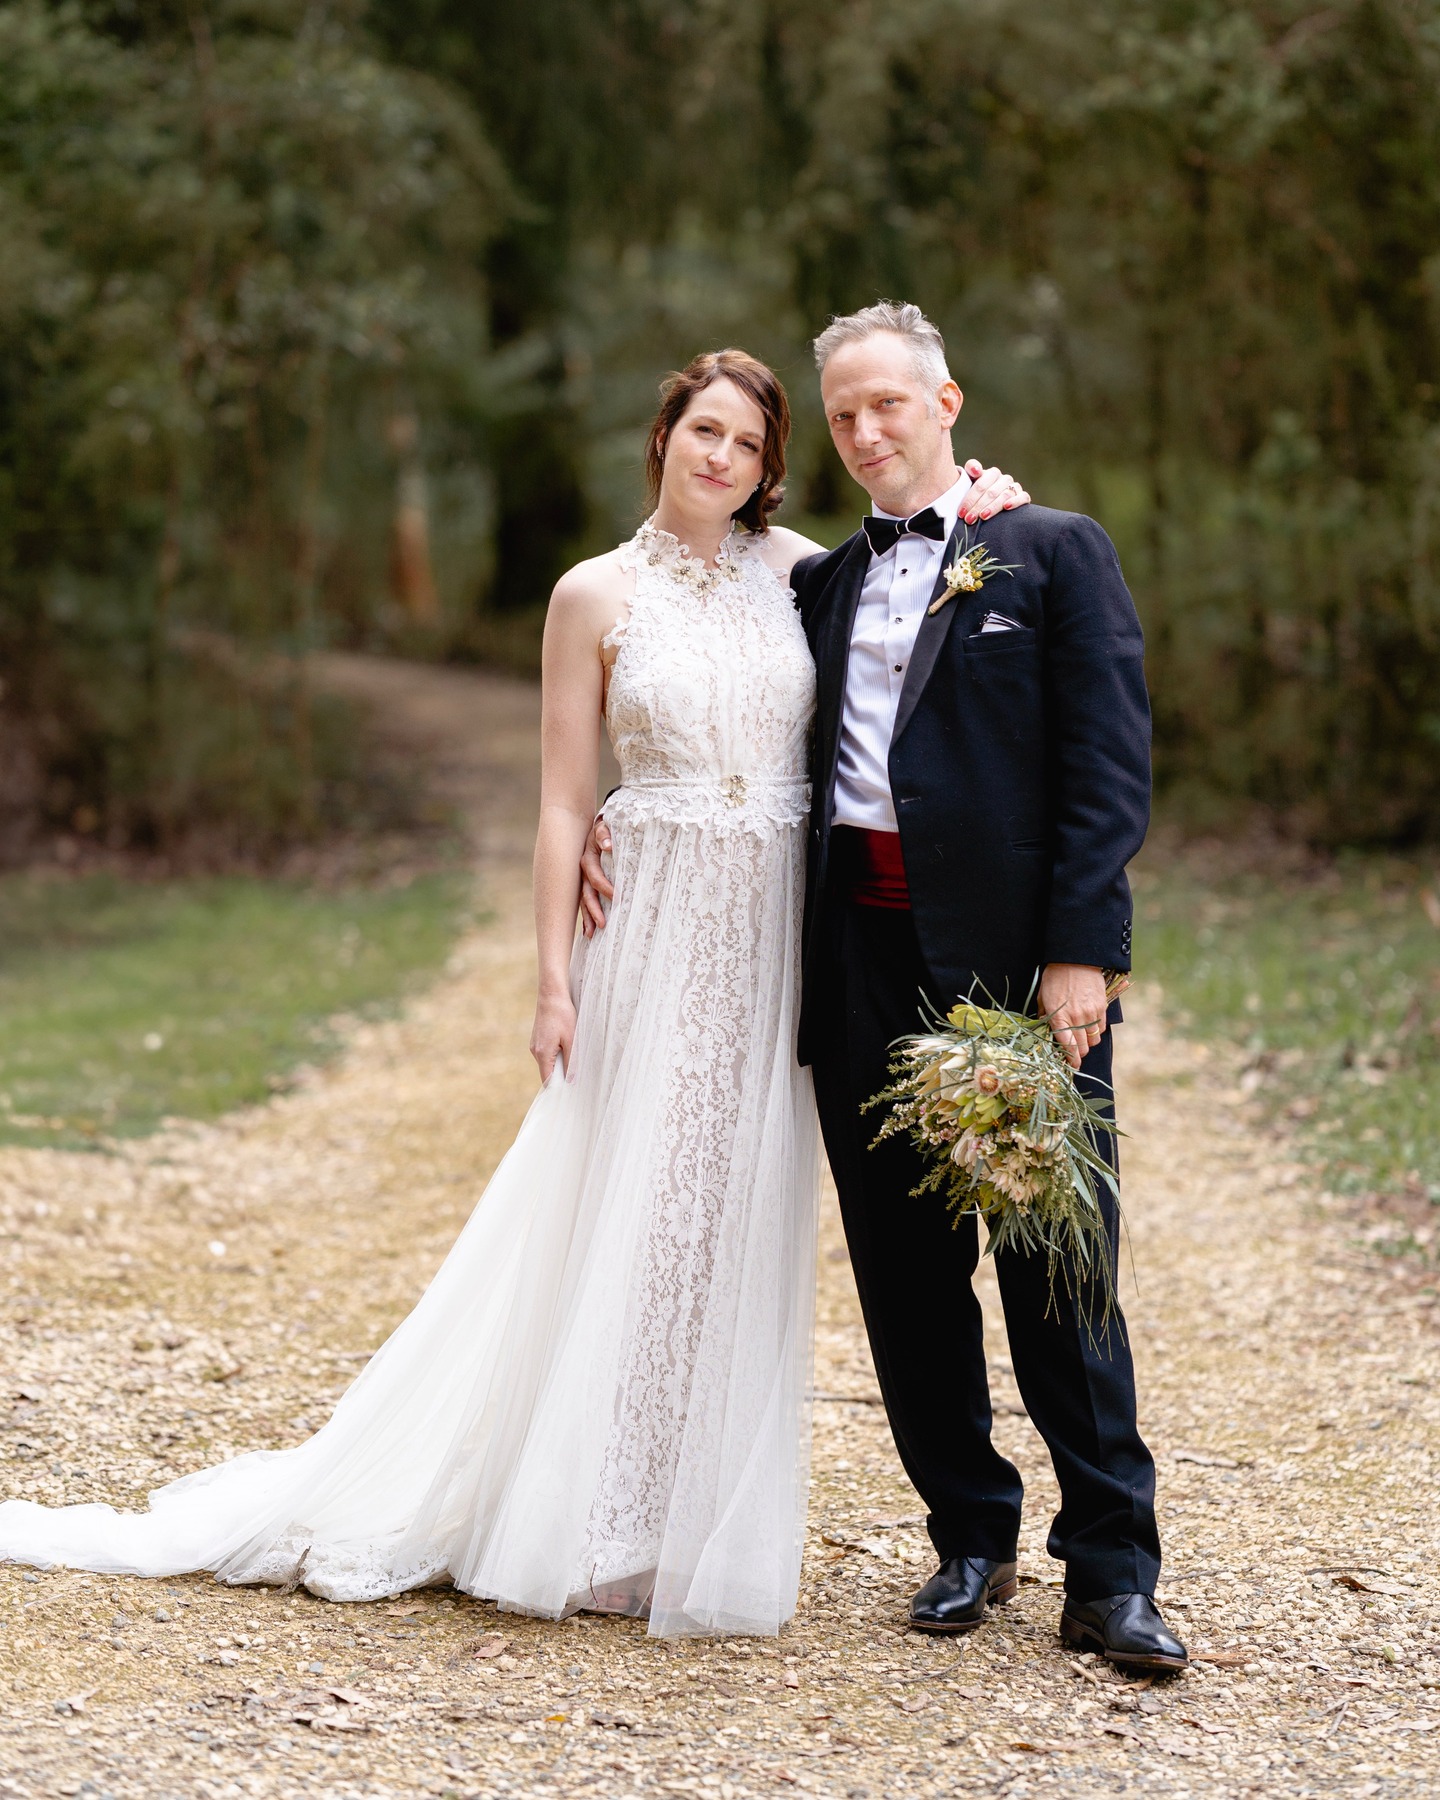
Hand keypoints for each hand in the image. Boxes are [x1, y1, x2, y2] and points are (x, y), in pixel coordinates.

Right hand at [531, 989, 577, 1083]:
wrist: (551, 995)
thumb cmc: (563, 1015)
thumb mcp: (572, 1040)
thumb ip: (571, 1061)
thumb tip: (571, 1080)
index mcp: (543, 1054)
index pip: (547, 1080)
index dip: (558, 1088)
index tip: (570, 1091)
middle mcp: (535, 1051)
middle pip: (548, 1072)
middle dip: (561, 1075)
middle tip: (577, 1072)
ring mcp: (534, 1045)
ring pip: (548, 1063)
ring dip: (560, 1063)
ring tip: (572, 1053)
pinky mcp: (537, 1039)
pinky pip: (547, 1054)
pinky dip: (556, 1054)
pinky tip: (566, 1045)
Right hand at [579, 814, 613, 937]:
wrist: (599, 829)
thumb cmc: (605, 830)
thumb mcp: (604, 827)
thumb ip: (604, 834)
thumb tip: (608, 845)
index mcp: (588, 859)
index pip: (595, 876)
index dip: (605, 887)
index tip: (617, 897)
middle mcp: (583, 872)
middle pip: (586, 894)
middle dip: (594, 910)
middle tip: (603, 924)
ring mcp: (583, 880)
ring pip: (584, 902)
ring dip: (588, 918)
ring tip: (592, 934)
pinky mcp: (587, 886)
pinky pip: (586, 903)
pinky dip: (587, 917)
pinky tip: (590, 931)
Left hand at [960, 458, 1029, 523]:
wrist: (989, 502)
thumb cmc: (978, 493)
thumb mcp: (970, 479)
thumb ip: (971, 468)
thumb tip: (976, 470)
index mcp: (992, 473)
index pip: (981, 485)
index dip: (970, 499)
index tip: (961, 512)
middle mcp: (1004, 479)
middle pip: (991, 492)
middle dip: (978, 506)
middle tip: (969, 519)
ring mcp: (1015, 488)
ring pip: (1005, 495)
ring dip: (993, 507)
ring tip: (983, 517)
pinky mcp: (1023, 496)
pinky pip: (1023, 497)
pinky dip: (1015, 501)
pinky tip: (1006, 507)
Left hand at [1038, 962, 1107, 1071]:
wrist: (1076, 959)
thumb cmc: (1055, 977)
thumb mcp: (1042, 997)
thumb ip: (1044, 1017)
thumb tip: (1046, 1032)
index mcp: (1059, 1018)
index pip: (1067, 1048)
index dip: (1070, 1061)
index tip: (1070, 1065)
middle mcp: (1076, 1019)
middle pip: (1082, 1048)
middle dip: (1078, 1054)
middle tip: (1073, 1053)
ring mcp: (1091, 1014)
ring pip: (1093, 1040)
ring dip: (1087, 1043)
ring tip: (1080, 1038)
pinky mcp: (1102, 1008)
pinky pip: (1102, 1028)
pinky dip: (1096, 1031)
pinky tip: (1089, 1025)